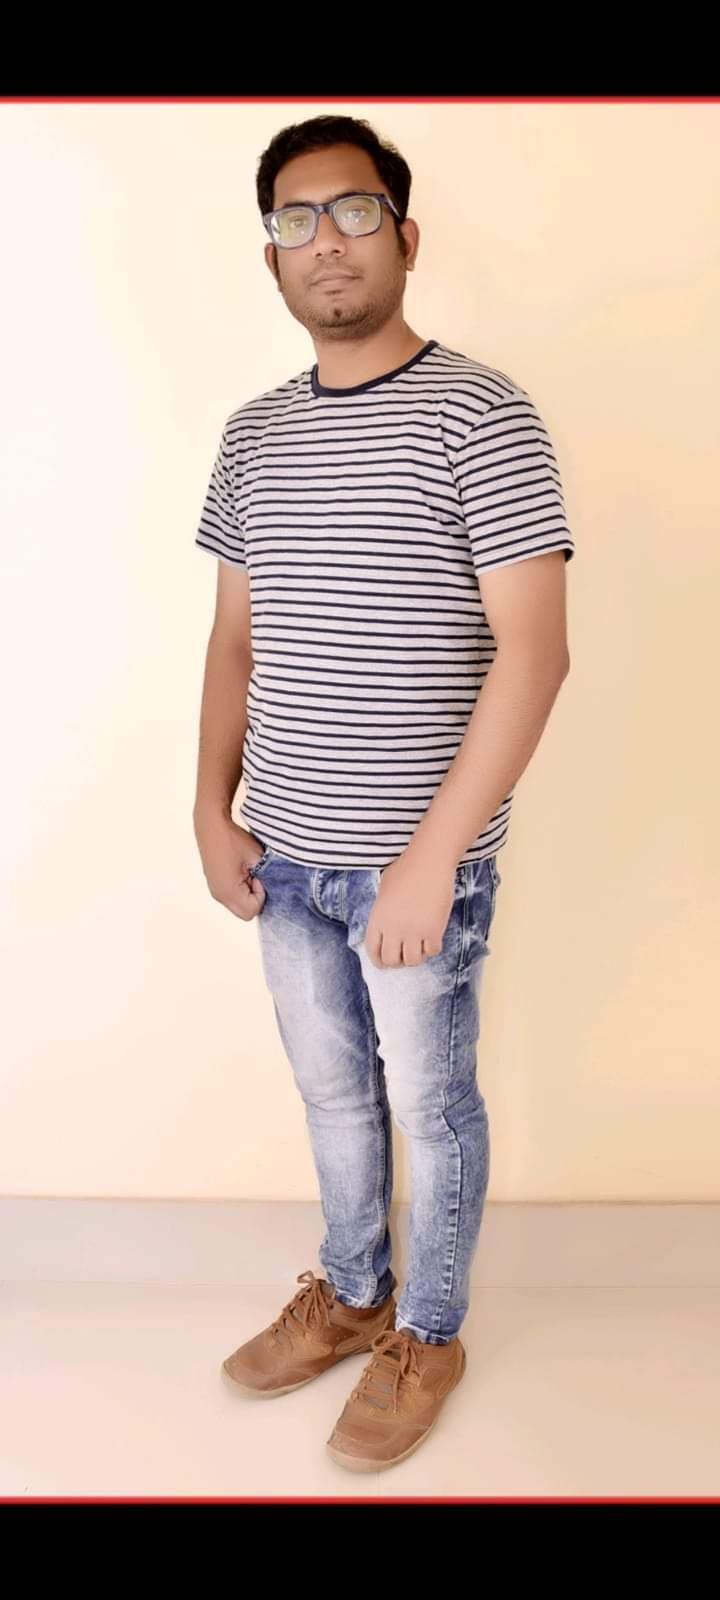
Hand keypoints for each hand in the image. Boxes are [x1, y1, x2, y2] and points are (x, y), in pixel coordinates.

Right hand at [193, 809, 267, 920]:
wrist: (211, 825)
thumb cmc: (233, 839)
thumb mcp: (257, 857)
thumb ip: (268, 877)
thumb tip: (276, 888)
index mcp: (228, 891)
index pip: (253, 910)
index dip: (261, 895)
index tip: (259, 876)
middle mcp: (219, 895)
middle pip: (245, 912)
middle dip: (255, 897)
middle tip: (255, 875)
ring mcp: (215, 891)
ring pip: (239, 905)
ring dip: (248, 893)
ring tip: (247, 871)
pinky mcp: (215, 885)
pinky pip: (232, 897)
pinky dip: (240, 889)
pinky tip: (240, 870)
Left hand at [364, 850, 455, 967]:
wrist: (428, 862)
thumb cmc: (405, 869)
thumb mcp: (384, 889)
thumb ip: (383, 910)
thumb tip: (387, 924)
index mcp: (377, 919)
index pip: (373, 951)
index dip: (379, 961)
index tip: (384, 963)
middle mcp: (393, 928)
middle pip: (392, 960)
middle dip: (397, 961)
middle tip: (404, 955)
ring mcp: (413, 931)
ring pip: (412, 961)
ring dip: (415, 957)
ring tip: (418, 947)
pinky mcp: (433, 930)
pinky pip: (432, 951)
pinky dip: (432, 948)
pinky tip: (432, 939)